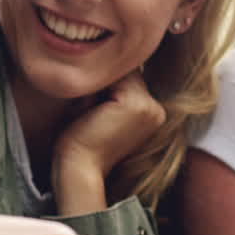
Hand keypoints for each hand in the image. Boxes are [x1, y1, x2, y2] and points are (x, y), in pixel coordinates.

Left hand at [52, 72, 165, 214]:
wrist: (79, 170)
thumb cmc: (81, 144)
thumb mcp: (102, 113)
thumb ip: (112, 91)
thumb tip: (103, 64)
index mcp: (151, 113)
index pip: (128, 78)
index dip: (104, 86)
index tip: (89, 111)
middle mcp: (155, 110)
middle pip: (126, 72)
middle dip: (103, 84)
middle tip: (87, 112)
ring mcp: (149, 107)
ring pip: (120, 72)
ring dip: (98, 86)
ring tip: (87, 112)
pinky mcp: (137, 104)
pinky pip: (114, 75)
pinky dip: (94, 89)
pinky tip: (87, 111)